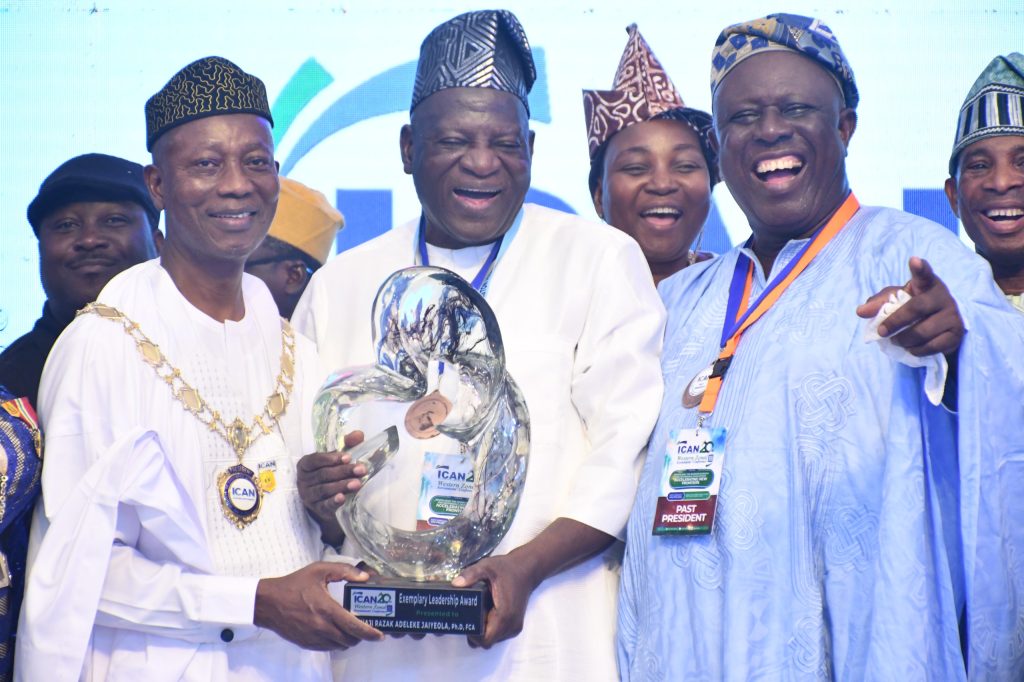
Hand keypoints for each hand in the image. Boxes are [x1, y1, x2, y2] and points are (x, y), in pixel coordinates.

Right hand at [254, 561, 382, 649]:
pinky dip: (336, 642)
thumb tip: (364, 576)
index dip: (370, 633)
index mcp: (327, 609)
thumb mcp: (319, 570)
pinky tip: (336, 631)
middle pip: (350, 640)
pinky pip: (328, 648)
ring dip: (349, 640)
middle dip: (361, 636)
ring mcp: (313, 638)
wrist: (268, 602)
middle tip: (366, 628)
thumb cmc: (294, 585)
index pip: (354, 627)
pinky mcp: (307, 644)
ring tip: (351, 629)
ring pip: (340, 646)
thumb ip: (344, 570)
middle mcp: (321, 627)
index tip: (380, 634)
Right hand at [298, 431, 365, 540]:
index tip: (348, 457)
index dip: (330, 458)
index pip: (314, 460)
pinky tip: (343, 498)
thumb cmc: (333, 472)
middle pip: (323, 475)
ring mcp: (308, 496)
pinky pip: (324, 505)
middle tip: (361, 470)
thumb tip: (358, 434)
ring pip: (324, 490)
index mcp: (305, 465)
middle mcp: (303, 480)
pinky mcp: (317, 509)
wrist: (328, 499)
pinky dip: (333, 502)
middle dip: (343, 471)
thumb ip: (347, 443)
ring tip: (357, 484)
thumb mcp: (338, 457)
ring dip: (342, 486)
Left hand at [452, 553, 539, 648]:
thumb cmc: (507, 569)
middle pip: (488, 641)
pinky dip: (490, 628)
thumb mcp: (487, 567)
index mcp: (504, 614)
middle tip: (468, 616)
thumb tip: (456, 584)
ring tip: (477, 613)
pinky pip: (498, 635)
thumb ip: (471, 574)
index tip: (465, 620)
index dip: (472, 634)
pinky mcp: (515, 625)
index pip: (485, 639)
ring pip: (493, 639)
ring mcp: (514, 627)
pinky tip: (485, 613)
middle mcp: (511, 624)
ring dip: (482, 631)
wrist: (526, 569)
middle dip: (475, 633)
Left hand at [856, 257, 964, 356]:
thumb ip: (879, 303)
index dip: (920, 268)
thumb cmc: (915, 308)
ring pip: (923, 331)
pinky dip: (916, 350)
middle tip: (882, 332)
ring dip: (904, 340)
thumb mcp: (897, 301)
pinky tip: (912, 348)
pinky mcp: (956, 334)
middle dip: (895, 322)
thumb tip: (861, 311)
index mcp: (927, 284)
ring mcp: (952, 316)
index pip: (924, 274)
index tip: (914, 261)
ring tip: (897, 341)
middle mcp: (943, 297)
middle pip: (916, 308)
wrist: (941, 326)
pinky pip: (932, 346)